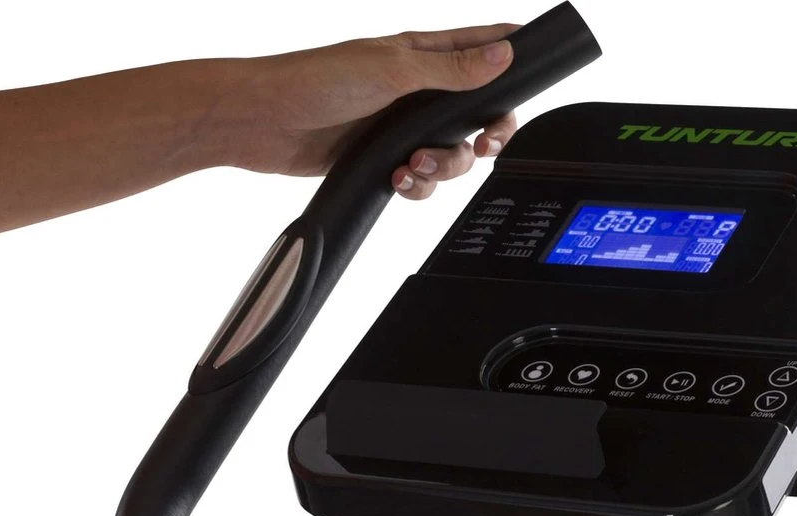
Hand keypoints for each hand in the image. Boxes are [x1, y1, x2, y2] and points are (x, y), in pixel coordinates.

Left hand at [224, 24, 520, 198]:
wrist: (265, 123)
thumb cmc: (315, 81)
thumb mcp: (393, 70)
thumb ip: (452, 68)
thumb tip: (503, 54)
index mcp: (422, 55)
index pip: (482, 49)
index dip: (511, 59)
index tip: (531, 75)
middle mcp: (417, 91)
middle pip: (477, 117)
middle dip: (484, 137)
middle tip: (483, 146)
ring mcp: (402, 127)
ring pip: (452, 156)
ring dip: (441, 168)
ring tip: (413, 165)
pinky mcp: (386, 159)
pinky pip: (422, 181)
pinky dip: (417, 186)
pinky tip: (398, 179)